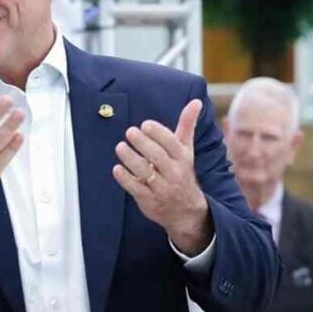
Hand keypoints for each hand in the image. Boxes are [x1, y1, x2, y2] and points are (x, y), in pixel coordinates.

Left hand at [113, 99, 212, 255]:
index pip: (172, 144)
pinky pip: (136, 189)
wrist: (186, 210)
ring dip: (131, 159)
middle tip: (130, 132)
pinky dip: (126, 179)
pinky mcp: (149, 200)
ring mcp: (161, 188)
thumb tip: (196, 101)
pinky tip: (117, 169)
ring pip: (146, 172)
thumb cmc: (182, 172)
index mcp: (183, 158)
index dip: (159, 134)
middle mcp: (174, 173)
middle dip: (143, 143)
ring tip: (120, 146)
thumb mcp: (186, 150)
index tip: (145, 124)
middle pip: (158, 157)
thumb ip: (187, 126)